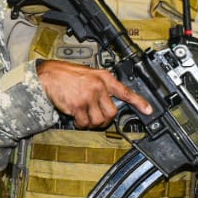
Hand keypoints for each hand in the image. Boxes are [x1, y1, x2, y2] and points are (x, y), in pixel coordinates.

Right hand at [36, 60, 151, 128]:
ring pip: (99, 121)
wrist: (49, 75)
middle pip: (112, 113)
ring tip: (85, 117)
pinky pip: (84, 123)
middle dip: (105, 120)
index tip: (149, 110)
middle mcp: (98, 87)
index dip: (139, 102)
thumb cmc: (67, 75)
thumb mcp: (89, 73)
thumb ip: (101, 85)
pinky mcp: (78, 106)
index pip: (125, 91)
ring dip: (92, 123)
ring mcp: (88, 97)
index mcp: (103, 78)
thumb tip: (109, 100)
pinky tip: (76, 116)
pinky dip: (81, 124)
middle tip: (98, 118)